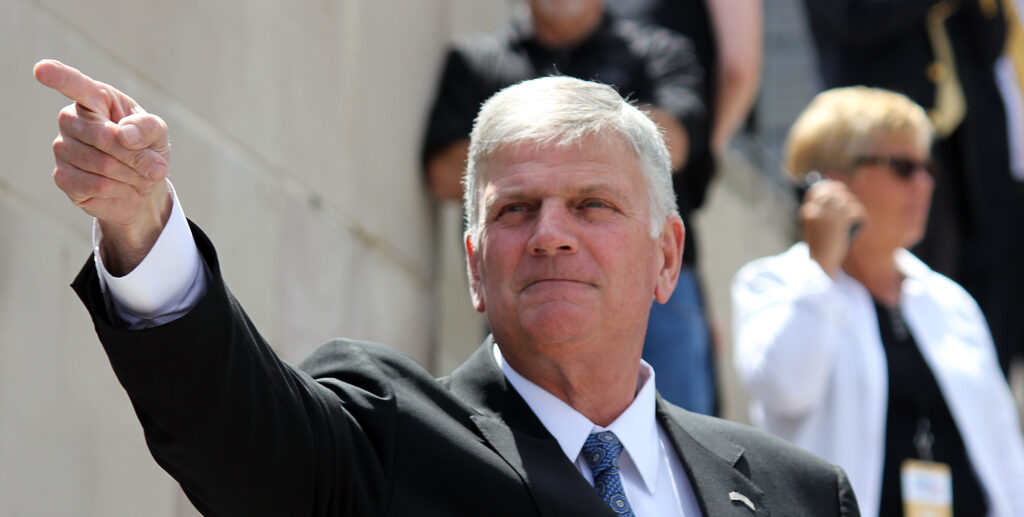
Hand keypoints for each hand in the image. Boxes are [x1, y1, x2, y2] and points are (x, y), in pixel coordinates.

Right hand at [34, 59, 171, 274]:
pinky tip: (120, 185)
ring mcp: (62, 148)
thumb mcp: (157, 134)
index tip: (41, 69)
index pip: (74, 85)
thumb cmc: (146, 148)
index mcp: (94, 99)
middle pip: (103, 136)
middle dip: (136, 155)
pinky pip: (96, 185)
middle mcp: (71, 119)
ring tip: (136, 174)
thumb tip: (124, 135)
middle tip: (154, 164)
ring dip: (132, 174)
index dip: (58, 76)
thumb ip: (147, 128)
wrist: (142, 186)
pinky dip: (120, 189)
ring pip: (103, 164)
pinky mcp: (62, 177)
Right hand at [800, 179, 863, 276]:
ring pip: (846, 200)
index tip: (838, 189)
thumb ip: (818, 213)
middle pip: (834, 192)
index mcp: (808, 211)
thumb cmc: (818, 246)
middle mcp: (816, 211)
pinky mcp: (840, 222)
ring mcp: (828, 216)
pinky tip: (861, 219)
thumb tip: (832, 197)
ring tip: (855, 213)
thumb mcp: (813, 227)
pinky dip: (860, 214)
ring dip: (853, 206)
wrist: (820, 263)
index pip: (817, 190)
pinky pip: (855, 211)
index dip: (830, 187)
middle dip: (844, 195)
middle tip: (850, 203)